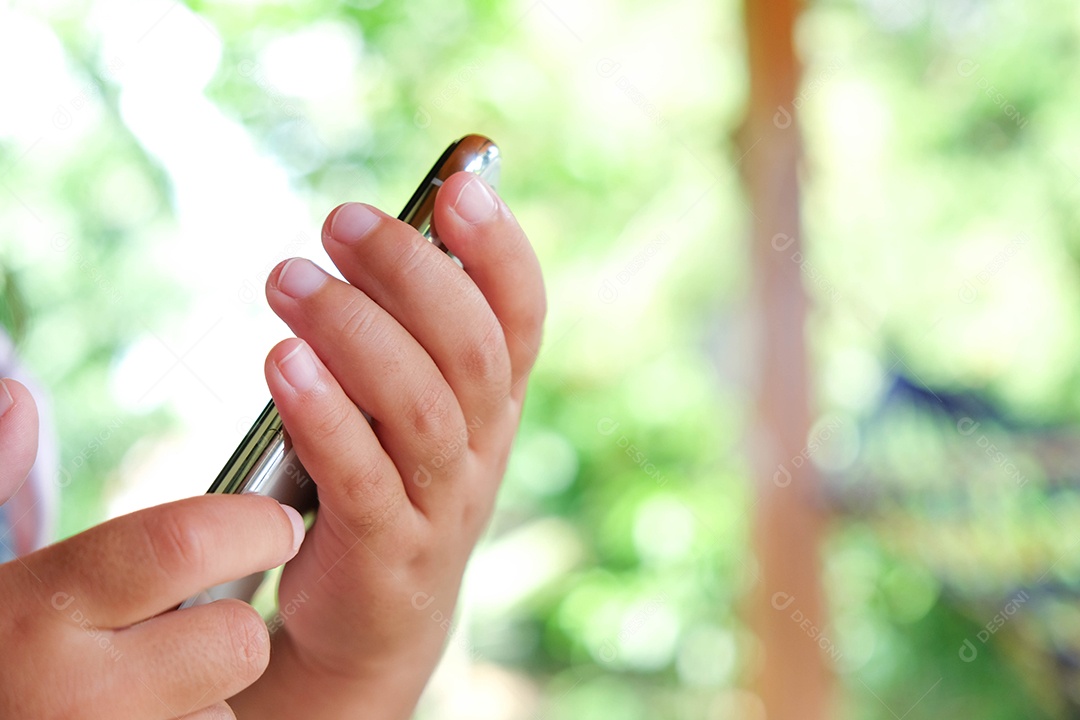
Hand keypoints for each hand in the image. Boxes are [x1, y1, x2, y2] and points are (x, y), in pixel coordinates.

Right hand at [0, 380, 305, 719]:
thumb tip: (18, 395)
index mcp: (35, 611)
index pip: (180, 545)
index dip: (249, 527)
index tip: (276, 525)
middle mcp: (72, 695)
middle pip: (233, 641)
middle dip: (233, 623)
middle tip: (206, 615)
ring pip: (224, 711)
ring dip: (206, 693)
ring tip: (144, 687)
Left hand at [229, 172, 544, 718]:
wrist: (374, 619)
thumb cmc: (385, 483)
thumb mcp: (411, 406)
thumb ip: (408, 331)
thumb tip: (381, 226)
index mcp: (495, 401)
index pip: (522, 316)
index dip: (502, 251)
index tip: (460, 188)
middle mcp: (483, 446)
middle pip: (470, 350)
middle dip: (409, 274)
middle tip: (338, 223)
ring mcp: (442, 502)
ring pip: (420, 407)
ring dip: (355, 332)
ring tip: (287, 279)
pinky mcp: (388, 551)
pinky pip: (363, 476)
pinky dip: (326, 414)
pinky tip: (282, 362)